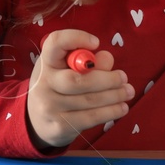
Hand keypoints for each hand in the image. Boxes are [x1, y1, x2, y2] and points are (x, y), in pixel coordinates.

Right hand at [25, 30, 132, 150]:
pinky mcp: (60, 126)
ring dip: (114, 95)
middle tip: (123, 77)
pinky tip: (122, 108)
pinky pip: (91, 118)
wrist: (37, 121)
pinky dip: (111, 112)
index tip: (96, 42)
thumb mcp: (66, 69)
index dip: (76, 38)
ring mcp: (50, 107)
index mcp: (46, 62)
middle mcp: (44, 83)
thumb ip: (88, 61)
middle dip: (106, 79)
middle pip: (77, 80)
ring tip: (128, 91)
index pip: (55, 43)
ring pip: (89, 100)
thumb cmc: (58, 87)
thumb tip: (107, 59)